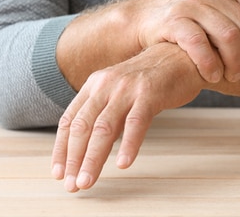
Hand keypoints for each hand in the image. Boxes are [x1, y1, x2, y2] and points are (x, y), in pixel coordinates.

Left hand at [51, 43, 204, 191]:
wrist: (181, 55)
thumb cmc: (151, 79)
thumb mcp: (120, 93)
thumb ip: (105, 115)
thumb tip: (90, 148)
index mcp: (94, 85)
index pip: (69, 120)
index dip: (61, 149)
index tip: (58, 172)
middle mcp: (105, 85)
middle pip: (82, 127)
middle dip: (74, 159)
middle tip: (72, 185)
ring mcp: (127, 89)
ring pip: (104, 128)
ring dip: (93, 158)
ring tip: (88, 181)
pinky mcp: (150, 94)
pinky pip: (136, 123)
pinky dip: (128, 145)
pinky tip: (123, 163)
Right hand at [125, 0, 239, 83]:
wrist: (147, 19)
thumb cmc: (193, 18)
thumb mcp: (223, 6)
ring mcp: (192, 3)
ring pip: (228, 37)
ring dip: (235, 64)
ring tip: (234, 79)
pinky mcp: (173, 20)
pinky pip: (200, 45)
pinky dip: (210, 65)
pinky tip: (213, 77)